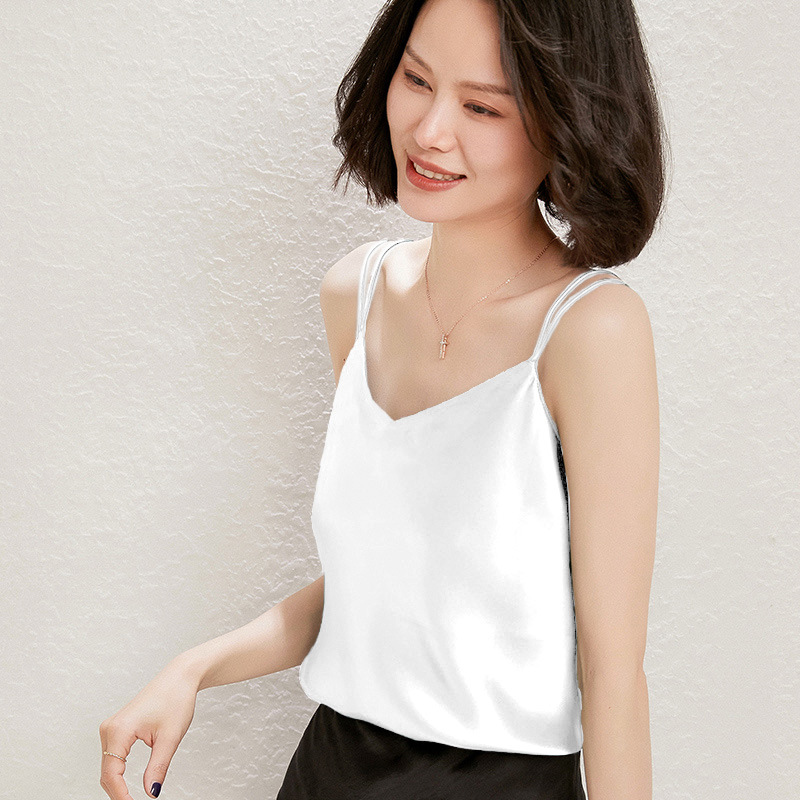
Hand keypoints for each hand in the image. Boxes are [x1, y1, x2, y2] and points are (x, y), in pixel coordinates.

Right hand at [99, 658, 199, 798]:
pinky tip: (126, 784)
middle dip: (118, 793)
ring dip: (117, 784)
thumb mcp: (170, 737)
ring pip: (109, 765)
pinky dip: (119, 772)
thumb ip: (158, 767)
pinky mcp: (118, 727)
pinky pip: (113, 756)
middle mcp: (110, 728)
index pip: (112, 775)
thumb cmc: (176, 699)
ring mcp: (112, 726)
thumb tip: (151, 793)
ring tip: (130, 799)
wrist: (180, 677)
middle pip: (107, 773)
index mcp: (119, 730)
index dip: (121, 796)